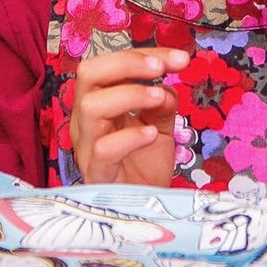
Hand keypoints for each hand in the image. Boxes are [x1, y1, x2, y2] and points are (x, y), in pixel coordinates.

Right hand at [69, 47, 188, 185]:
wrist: (143, 211)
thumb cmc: (144, 166)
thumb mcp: (159, 126)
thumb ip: (162, 103)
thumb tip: (168, 85)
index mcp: (99, 101)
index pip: (112, 65)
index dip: (145, 55)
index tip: (180, 58)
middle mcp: (86, 119)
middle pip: (88, 73)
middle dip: (127, 62)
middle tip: (160, 69)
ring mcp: (87, 146)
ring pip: (91, 106)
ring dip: (130, 94)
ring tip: (159, 99)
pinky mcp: (96, 173)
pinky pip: (103, 149)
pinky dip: (130, 136)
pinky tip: (151, 135)